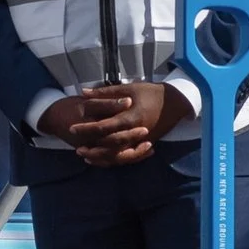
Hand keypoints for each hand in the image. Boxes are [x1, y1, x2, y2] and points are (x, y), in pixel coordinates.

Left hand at [46, 82, 191, 167]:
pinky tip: (102, 158)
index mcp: (131, 117)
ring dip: (101, 157)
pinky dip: (114, 159)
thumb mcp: (129, 89)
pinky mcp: (146, 144)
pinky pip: (128, 157)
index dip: (87, 129)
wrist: (176, 102)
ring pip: (119, 155)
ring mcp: (142, 140)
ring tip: (86, 156)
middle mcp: (136, 132)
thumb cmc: (151, 92)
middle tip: (77, 147)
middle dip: (92, 148)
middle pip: (110, 145)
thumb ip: (106, 92)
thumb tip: (84, 93)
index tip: (73, 128)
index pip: (104, 127)